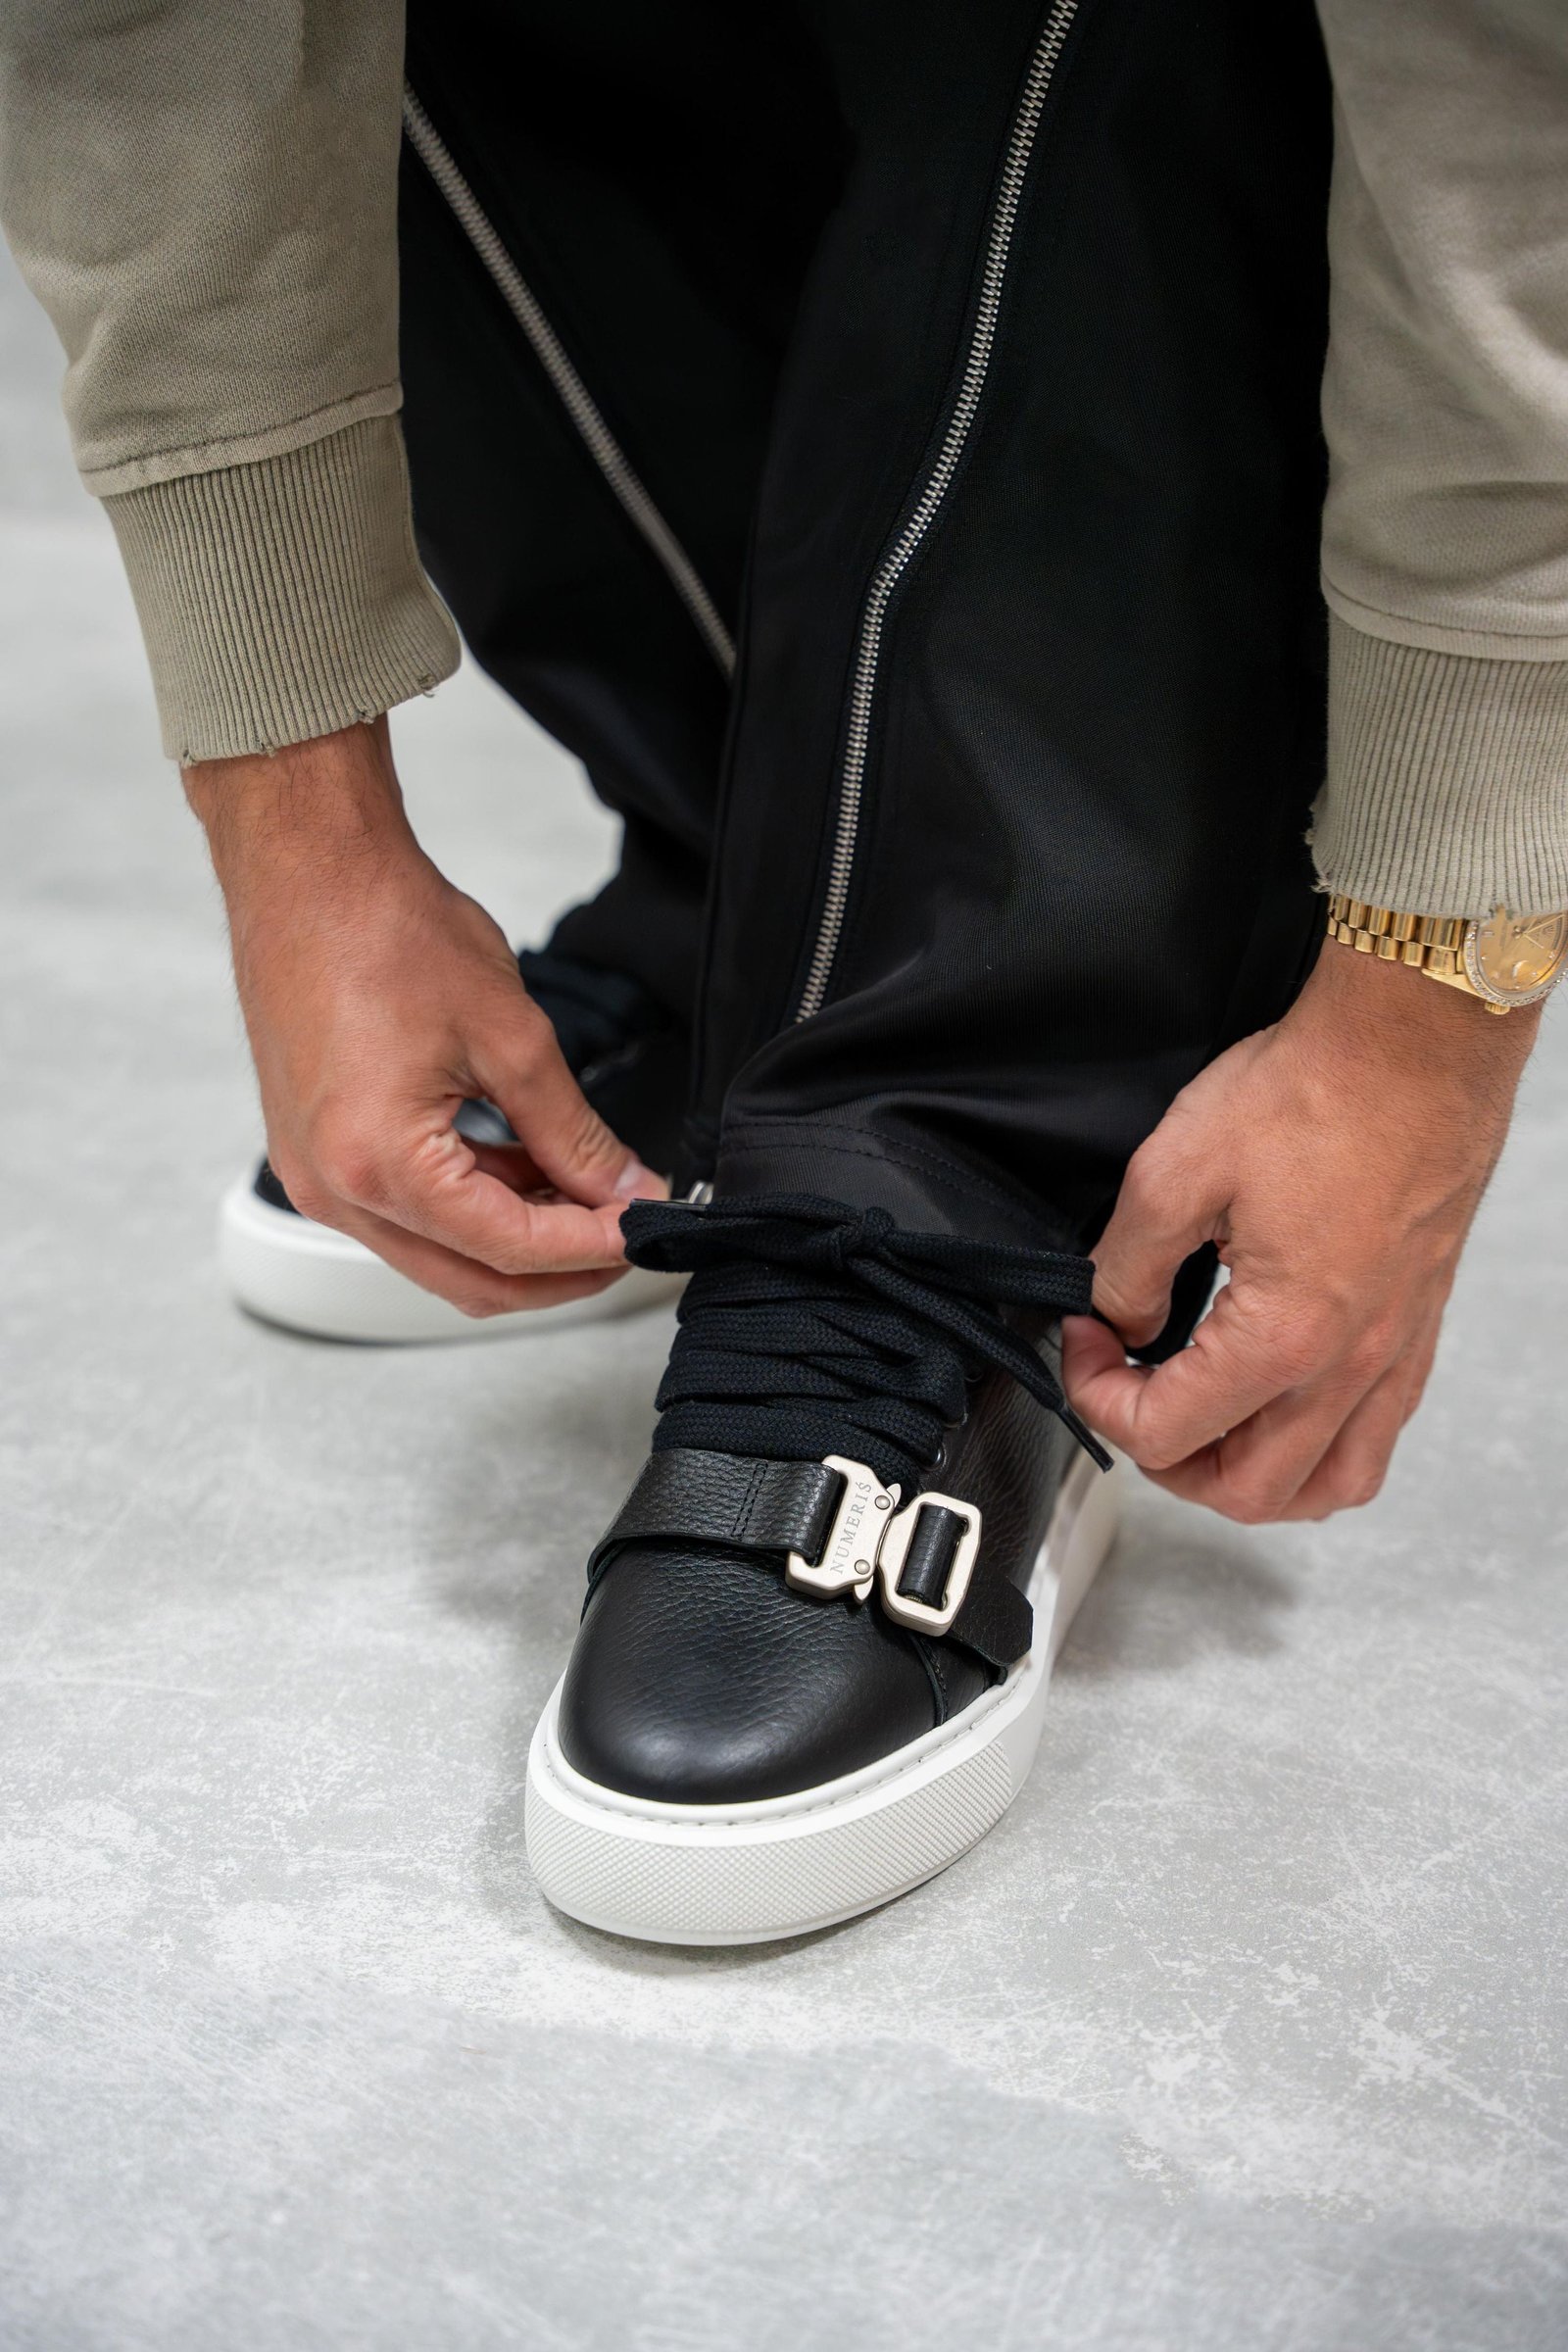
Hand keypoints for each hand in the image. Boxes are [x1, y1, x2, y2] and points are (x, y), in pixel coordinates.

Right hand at [185, 718, 664, 1316]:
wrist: (307, 872)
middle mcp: (334, 1191)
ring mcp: (317, 1179)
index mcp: (377, 1165)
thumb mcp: (511, 1037)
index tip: (647, 1229)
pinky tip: (527, 1169)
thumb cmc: (386, 930)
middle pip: (472, 1282)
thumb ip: (573, 1132)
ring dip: (517, 1239)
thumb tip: (623, 1188)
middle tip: (627, 1235)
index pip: (510, 1249)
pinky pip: (405, 1216)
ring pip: (439, 1257)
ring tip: (586, 1191)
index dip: (594, 1247)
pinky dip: (472, 1207)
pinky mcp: (317, 1156)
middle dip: (561, 1270)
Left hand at [1062, 937, 1542, 1520]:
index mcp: (1283, 1338)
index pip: (1164, 1431)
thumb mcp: (1172, 1171)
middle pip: (1244, 1491)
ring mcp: (1395, 1355)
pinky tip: (1279, 1405)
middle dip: (1165, 1460)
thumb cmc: (1314, 1092)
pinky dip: (1318, 1452)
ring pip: (1324, 1488)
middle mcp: (1350, 1367)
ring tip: (1202, 1422)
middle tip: (1129, 1392)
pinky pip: (1374, 1440)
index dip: (1097, 1395)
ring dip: (1248, 1477)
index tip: (1084, 1338)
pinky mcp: (1419, 1331)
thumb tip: (1118, 1321)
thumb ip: (1129, 1267)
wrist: (1417, 1044)